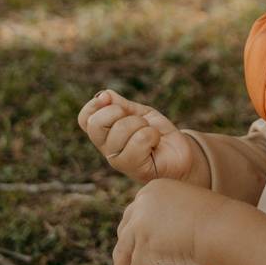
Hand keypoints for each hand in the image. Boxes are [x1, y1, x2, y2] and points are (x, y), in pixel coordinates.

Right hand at [77, 88, 194, 183]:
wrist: (181, 151)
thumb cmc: (156, 132)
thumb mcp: (138, 113)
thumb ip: (120, 105)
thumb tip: (103, 95)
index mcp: (105, 135)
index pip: (85, 119)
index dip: (94, 105)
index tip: (108, 98)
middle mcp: (108, 150)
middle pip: (97, 124)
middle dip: (118, 112)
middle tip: (136, 119)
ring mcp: (121, 162)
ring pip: (121, 129)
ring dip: (141, 124)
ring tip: (150, 133)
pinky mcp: (137, 169)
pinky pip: (140, 139)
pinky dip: (152, 134)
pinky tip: (155, 142)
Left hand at [112, 179, 225, 264]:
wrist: (218, 226)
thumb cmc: (212, 215)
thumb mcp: (186, 202)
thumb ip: (170, 211)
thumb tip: (162, 230)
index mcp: (152, 189)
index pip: (136, 209)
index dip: (133, 224)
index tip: (132, 234)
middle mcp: (142, 205)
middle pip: (126, 227)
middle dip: (124, 242)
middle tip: (122, 254)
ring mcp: (141, 227)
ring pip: (125, 248)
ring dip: (122, 262)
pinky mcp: (146, 249)